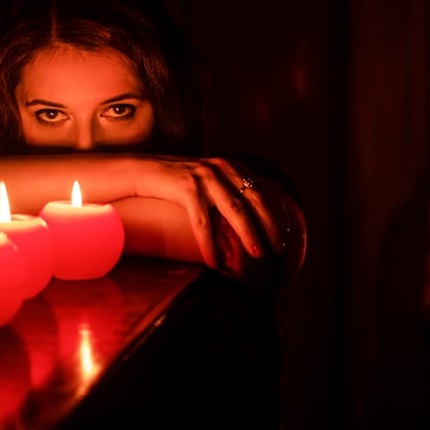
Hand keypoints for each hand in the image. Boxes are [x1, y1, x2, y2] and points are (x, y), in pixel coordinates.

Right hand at [131, 155, 298, 275]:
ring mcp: (204, 176)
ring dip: (249, 234)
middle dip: (271, 226)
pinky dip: (210, 244)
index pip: (265, 189)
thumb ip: (228, 192)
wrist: (143, 171)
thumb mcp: (208, 182)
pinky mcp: (186, 187)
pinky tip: (214, 262)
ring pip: (235, 210)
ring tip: (258, 255)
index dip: (279, 213)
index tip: (286, 235)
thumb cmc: (177, 183)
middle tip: (279, 250)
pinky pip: (203, 221)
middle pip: (256, 199)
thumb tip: (251, 224)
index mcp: (232, 167)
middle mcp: (222, 168)